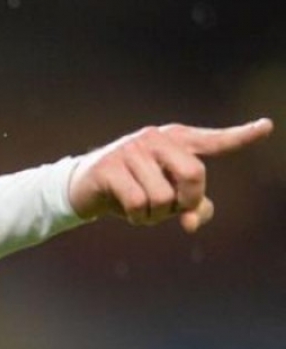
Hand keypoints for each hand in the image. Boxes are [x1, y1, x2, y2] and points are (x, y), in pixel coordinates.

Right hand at [68, 118, 273, 232]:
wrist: (82, 188)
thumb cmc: (131, 189)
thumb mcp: (165, 198)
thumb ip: (191, 207)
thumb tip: (192, 221)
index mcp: (174, 141)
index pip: (213, 141)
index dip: (240, 136)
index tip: (267, 127)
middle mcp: (155, 139)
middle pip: (195, 174)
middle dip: (187, 200)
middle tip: (173, 209)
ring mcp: (131, 150)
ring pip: (164, 196)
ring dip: (155, 215)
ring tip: (141, 210)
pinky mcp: (109, 167)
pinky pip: (138, 203)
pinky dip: (137, 217)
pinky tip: (127, 212)